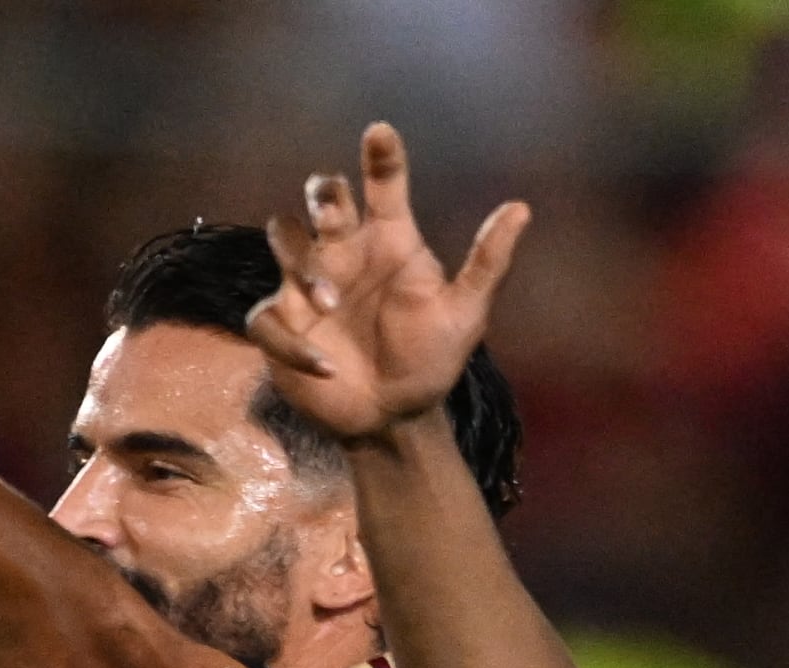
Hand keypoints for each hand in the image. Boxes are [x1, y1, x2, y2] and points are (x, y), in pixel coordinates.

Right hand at [248, 122, 524, 445]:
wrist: (394, 414)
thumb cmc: (430, 358)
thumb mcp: (466, 312)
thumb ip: (487, 262)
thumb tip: (521, 208)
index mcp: (389, 242)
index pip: (383, 186)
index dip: (380, 156)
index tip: (380, 131)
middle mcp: (344, 255)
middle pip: (321, 201)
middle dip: (322, 195)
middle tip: (333, 212)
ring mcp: (306, 289)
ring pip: (283, 241)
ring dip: (302, 266)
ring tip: (331, 303)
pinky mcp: (281, 328)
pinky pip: (267, 319)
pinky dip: (293, 342)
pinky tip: (325, 367)